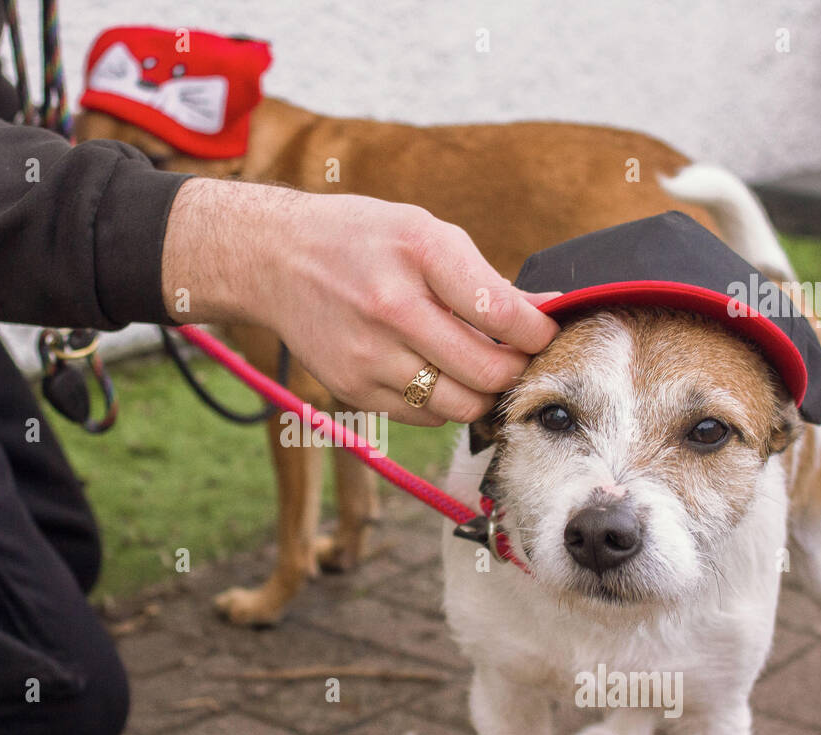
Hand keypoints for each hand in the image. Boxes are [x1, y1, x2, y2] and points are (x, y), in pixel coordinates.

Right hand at [160, 178, 559, 424]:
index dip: (539, 333)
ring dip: (482, 393)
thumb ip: (484, 278)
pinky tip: (435, 373)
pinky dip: (443, 402)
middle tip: (517, 356)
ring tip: (479, 368)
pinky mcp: (353, 388)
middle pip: (488, 372)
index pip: (503, 314)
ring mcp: (369, 355)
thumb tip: (546, 311)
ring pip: (461, 405)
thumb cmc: (359, 240)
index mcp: (419, 253)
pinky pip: (425, 416)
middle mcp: (391, 308)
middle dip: (517, 370)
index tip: (544, 333)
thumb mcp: (424, 232)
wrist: (274, 260)